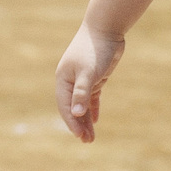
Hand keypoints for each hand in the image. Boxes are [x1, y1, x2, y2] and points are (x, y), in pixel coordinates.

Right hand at [55, 23, 124, 142]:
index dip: (72, 122)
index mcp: (64, 80)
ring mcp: (83, 79)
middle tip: (87, 141)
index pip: (65, 106)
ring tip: (91, 137)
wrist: (106, 28)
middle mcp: (71, 81)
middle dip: (79, 125)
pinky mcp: (95, 76)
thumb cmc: (95, 49)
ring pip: (83, 104)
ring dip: (86, 120)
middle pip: (73, 108)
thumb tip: (76, 113)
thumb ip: (82, 93)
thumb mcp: (89, 72)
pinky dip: (93, 108)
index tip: (80, 136)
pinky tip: (96, 121)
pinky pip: (92, 97)